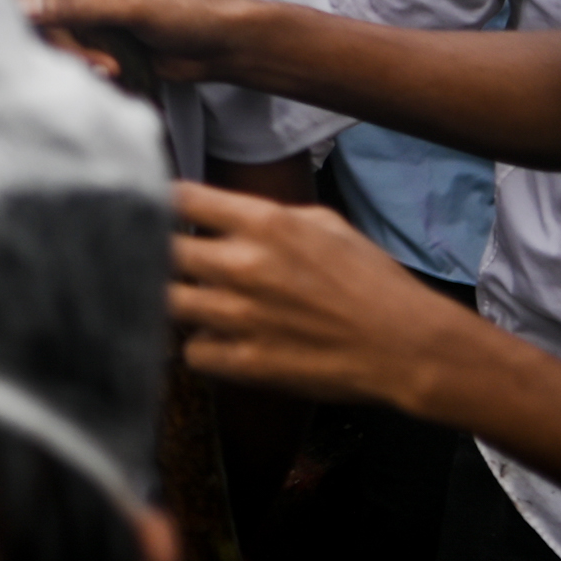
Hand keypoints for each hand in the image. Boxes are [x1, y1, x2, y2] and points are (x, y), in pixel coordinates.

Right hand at [0, 0, 250, 82]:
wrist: (218, 47)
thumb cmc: (184, 9)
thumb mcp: (129, 2)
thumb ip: (75, 5)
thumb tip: (23, 9)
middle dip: (55, 25)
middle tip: (82, 50)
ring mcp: (94, 0)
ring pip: (54, 23)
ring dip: (76, 49)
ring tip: (107, 65)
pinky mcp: (99, 30)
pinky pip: (70, 43)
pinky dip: (86, 59)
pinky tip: (112, 70)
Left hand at [169, 180, 482, 410]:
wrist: (405, 344)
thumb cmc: (371, 280)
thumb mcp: (325, 224)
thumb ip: (269, 216)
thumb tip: (228, 216)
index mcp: (264, 223)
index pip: (181, 198)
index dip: (162, 200)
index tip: (155, 207)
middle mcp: (243, 265)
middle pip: (161, 249)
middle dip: (157, 250)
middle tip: (163, 256)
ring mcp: (240, 317)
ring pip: (167, 302)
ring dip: (176, 300)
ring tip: (192, 301)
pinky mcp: (246, 363)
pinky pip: (192, 352)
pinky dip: (201, 347)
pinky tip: (218, 341)